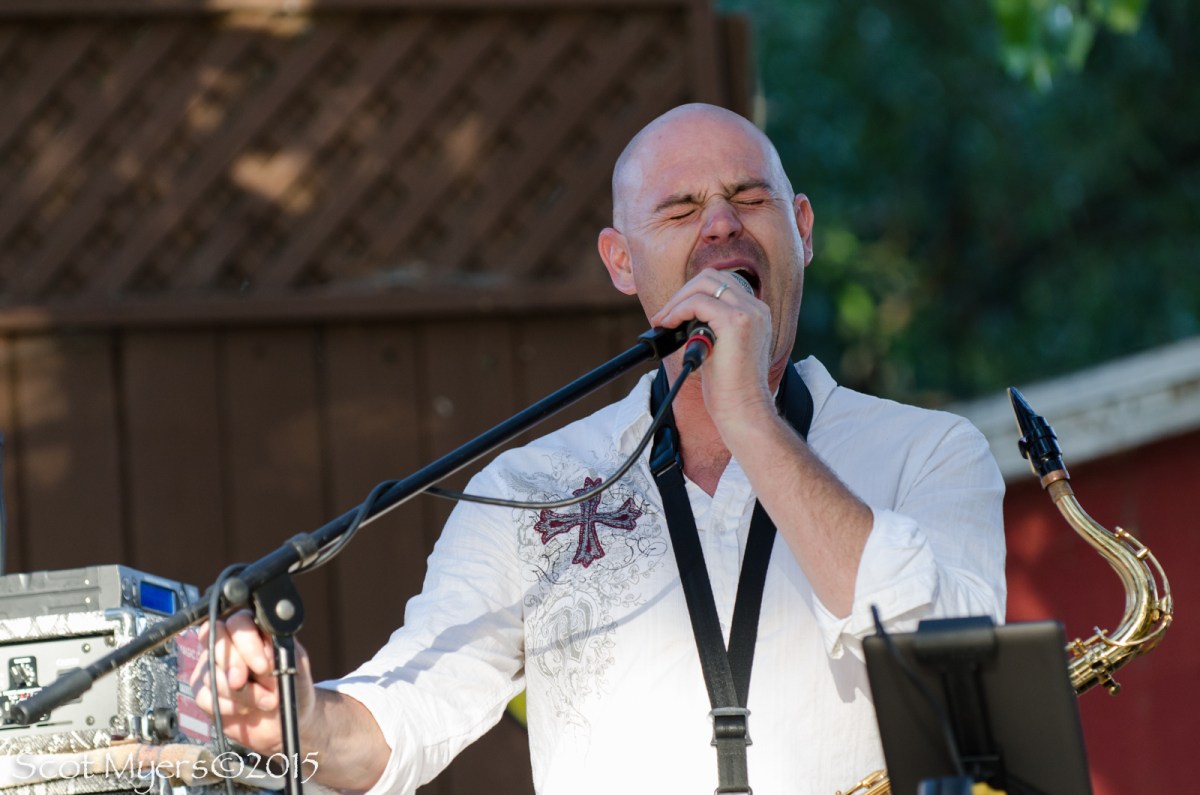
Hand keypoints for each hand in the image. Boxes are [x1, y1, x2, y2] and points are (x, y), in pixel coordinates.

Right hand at [191, 610, 315, 753]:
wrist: (286, 720)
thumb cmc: (293, 686)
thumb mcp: (293, 665)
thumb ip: (277, 651)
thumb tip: (262, 646)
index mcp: (254, 631)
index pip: (237, 623)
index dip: (246, 643)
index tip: (263, 666)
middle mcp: (229, 645)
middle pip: (216, 641)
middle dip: (234, 666)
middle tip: (249, 683)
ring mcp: (214, 668)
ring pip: (211, 672)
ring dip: (240, 693)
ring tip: (265, 701)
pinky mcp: (205, 693)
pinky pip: (204, 696)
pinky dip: (228, 707)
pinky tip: (245, 710)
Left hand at [649, 268, 776, 427]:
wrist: (743, 409)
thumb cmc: (729, 387)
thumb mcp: (721, 347)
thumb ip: (711, 326)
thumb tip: (683, 315)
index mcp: (756, 313)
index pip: (722, 284)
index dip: (693, 293)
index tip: (674, 314)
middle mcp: (756, 308)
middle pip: (712, 277)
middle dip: (683, 292)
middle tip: (665, 316)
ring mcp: (748, 313)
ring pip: (704, 284)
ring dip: (677, 300)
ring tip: (663, 321)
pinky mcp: (735, 322)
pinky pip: (698, 302)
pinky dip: (678, 310)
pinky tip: (669, 325)